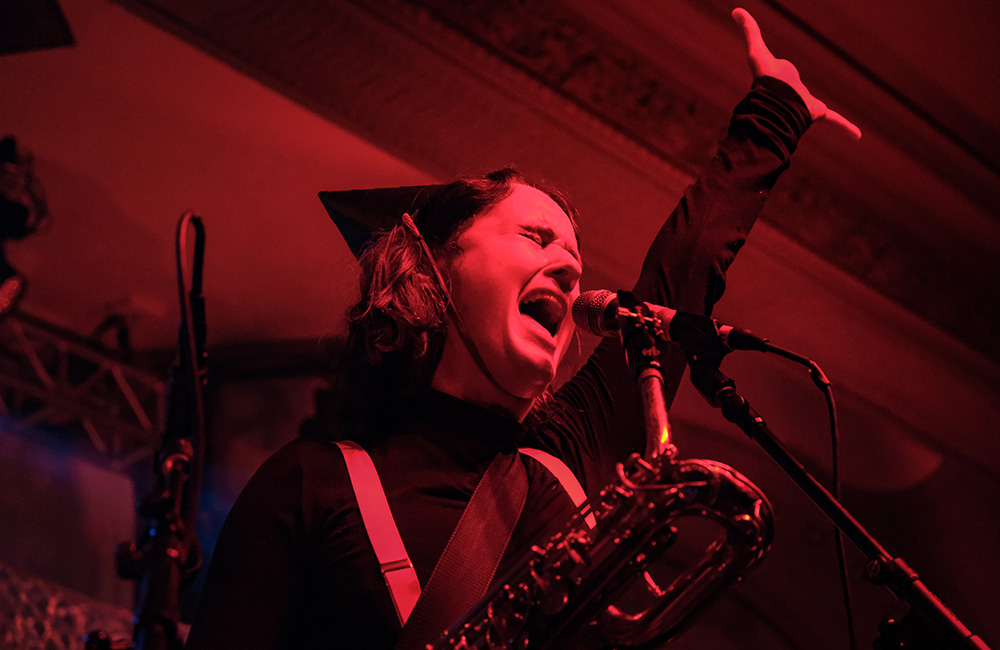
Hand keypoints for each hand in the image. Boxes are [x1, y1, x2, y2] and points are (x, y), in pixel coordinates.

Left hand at [732, 7, 861, 139]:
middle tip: (789, 96)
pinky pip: (834, 119)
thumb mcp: (756, 50)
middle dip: (793, 95)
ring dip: (809, 112)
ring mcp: (806, 104)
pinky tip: (857, 136)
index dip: (778, 73)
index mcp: (783, 80)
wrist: (777, 100)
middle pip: (796, 92)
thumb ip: (749, 30)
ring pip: (811, 108)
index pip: (782, 75)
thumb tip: (735, 10)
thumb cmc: (765, 77)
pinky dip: (845, 127)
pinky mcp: (818, 113)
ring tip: (806, 115)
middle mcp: (794, 93)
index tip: (777, 73)